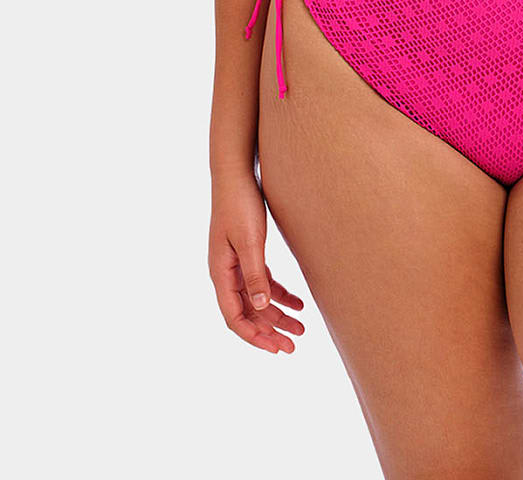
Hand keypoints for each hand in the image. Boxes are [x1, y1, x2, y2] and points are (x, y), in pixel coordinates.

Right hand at [209, 170, 305, 353]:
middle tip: (294, 345)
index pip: (234, 317)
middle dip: (269, 331)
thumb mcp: (250, 241)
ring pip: (256, 299)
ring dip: (277, 315)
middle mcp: (225, 273)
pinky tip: (298, 302)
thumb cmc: (240, 204)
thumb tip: (261, 307)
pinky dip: (279, 294)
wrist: (236, 173)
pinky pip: (262, 282)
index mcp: (220, 273)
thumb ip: (254, 274)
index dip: (254, 337)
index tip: (277, 349)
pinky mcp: (248, 252)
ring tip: (301, 328)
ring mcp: (235, 263)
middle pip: (247, 313)